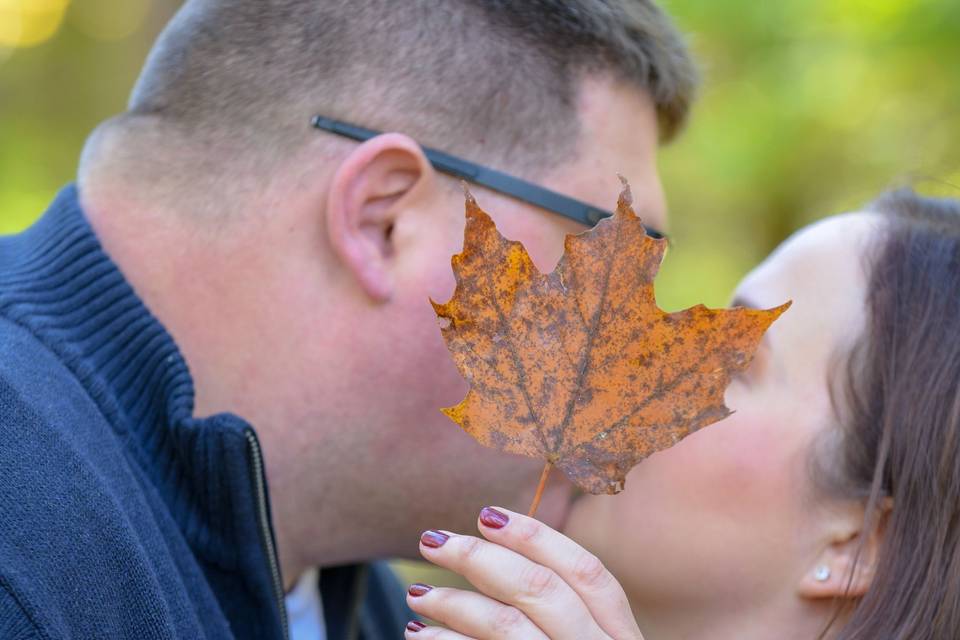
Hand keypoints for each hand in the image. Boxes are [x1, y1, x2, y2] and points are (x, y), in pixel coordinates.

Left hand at [404, 506, 643, 639]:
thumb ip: (563, 618)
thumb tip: (501, 561)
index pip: (589, 574)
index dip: (539, 538)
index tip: (488, 515)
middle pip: (541, 590)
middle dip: (480, 557)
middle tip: (432, 540)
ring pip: (508, 627)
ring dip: (453, 602)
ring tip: (417, 595)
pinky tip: (421, 638)